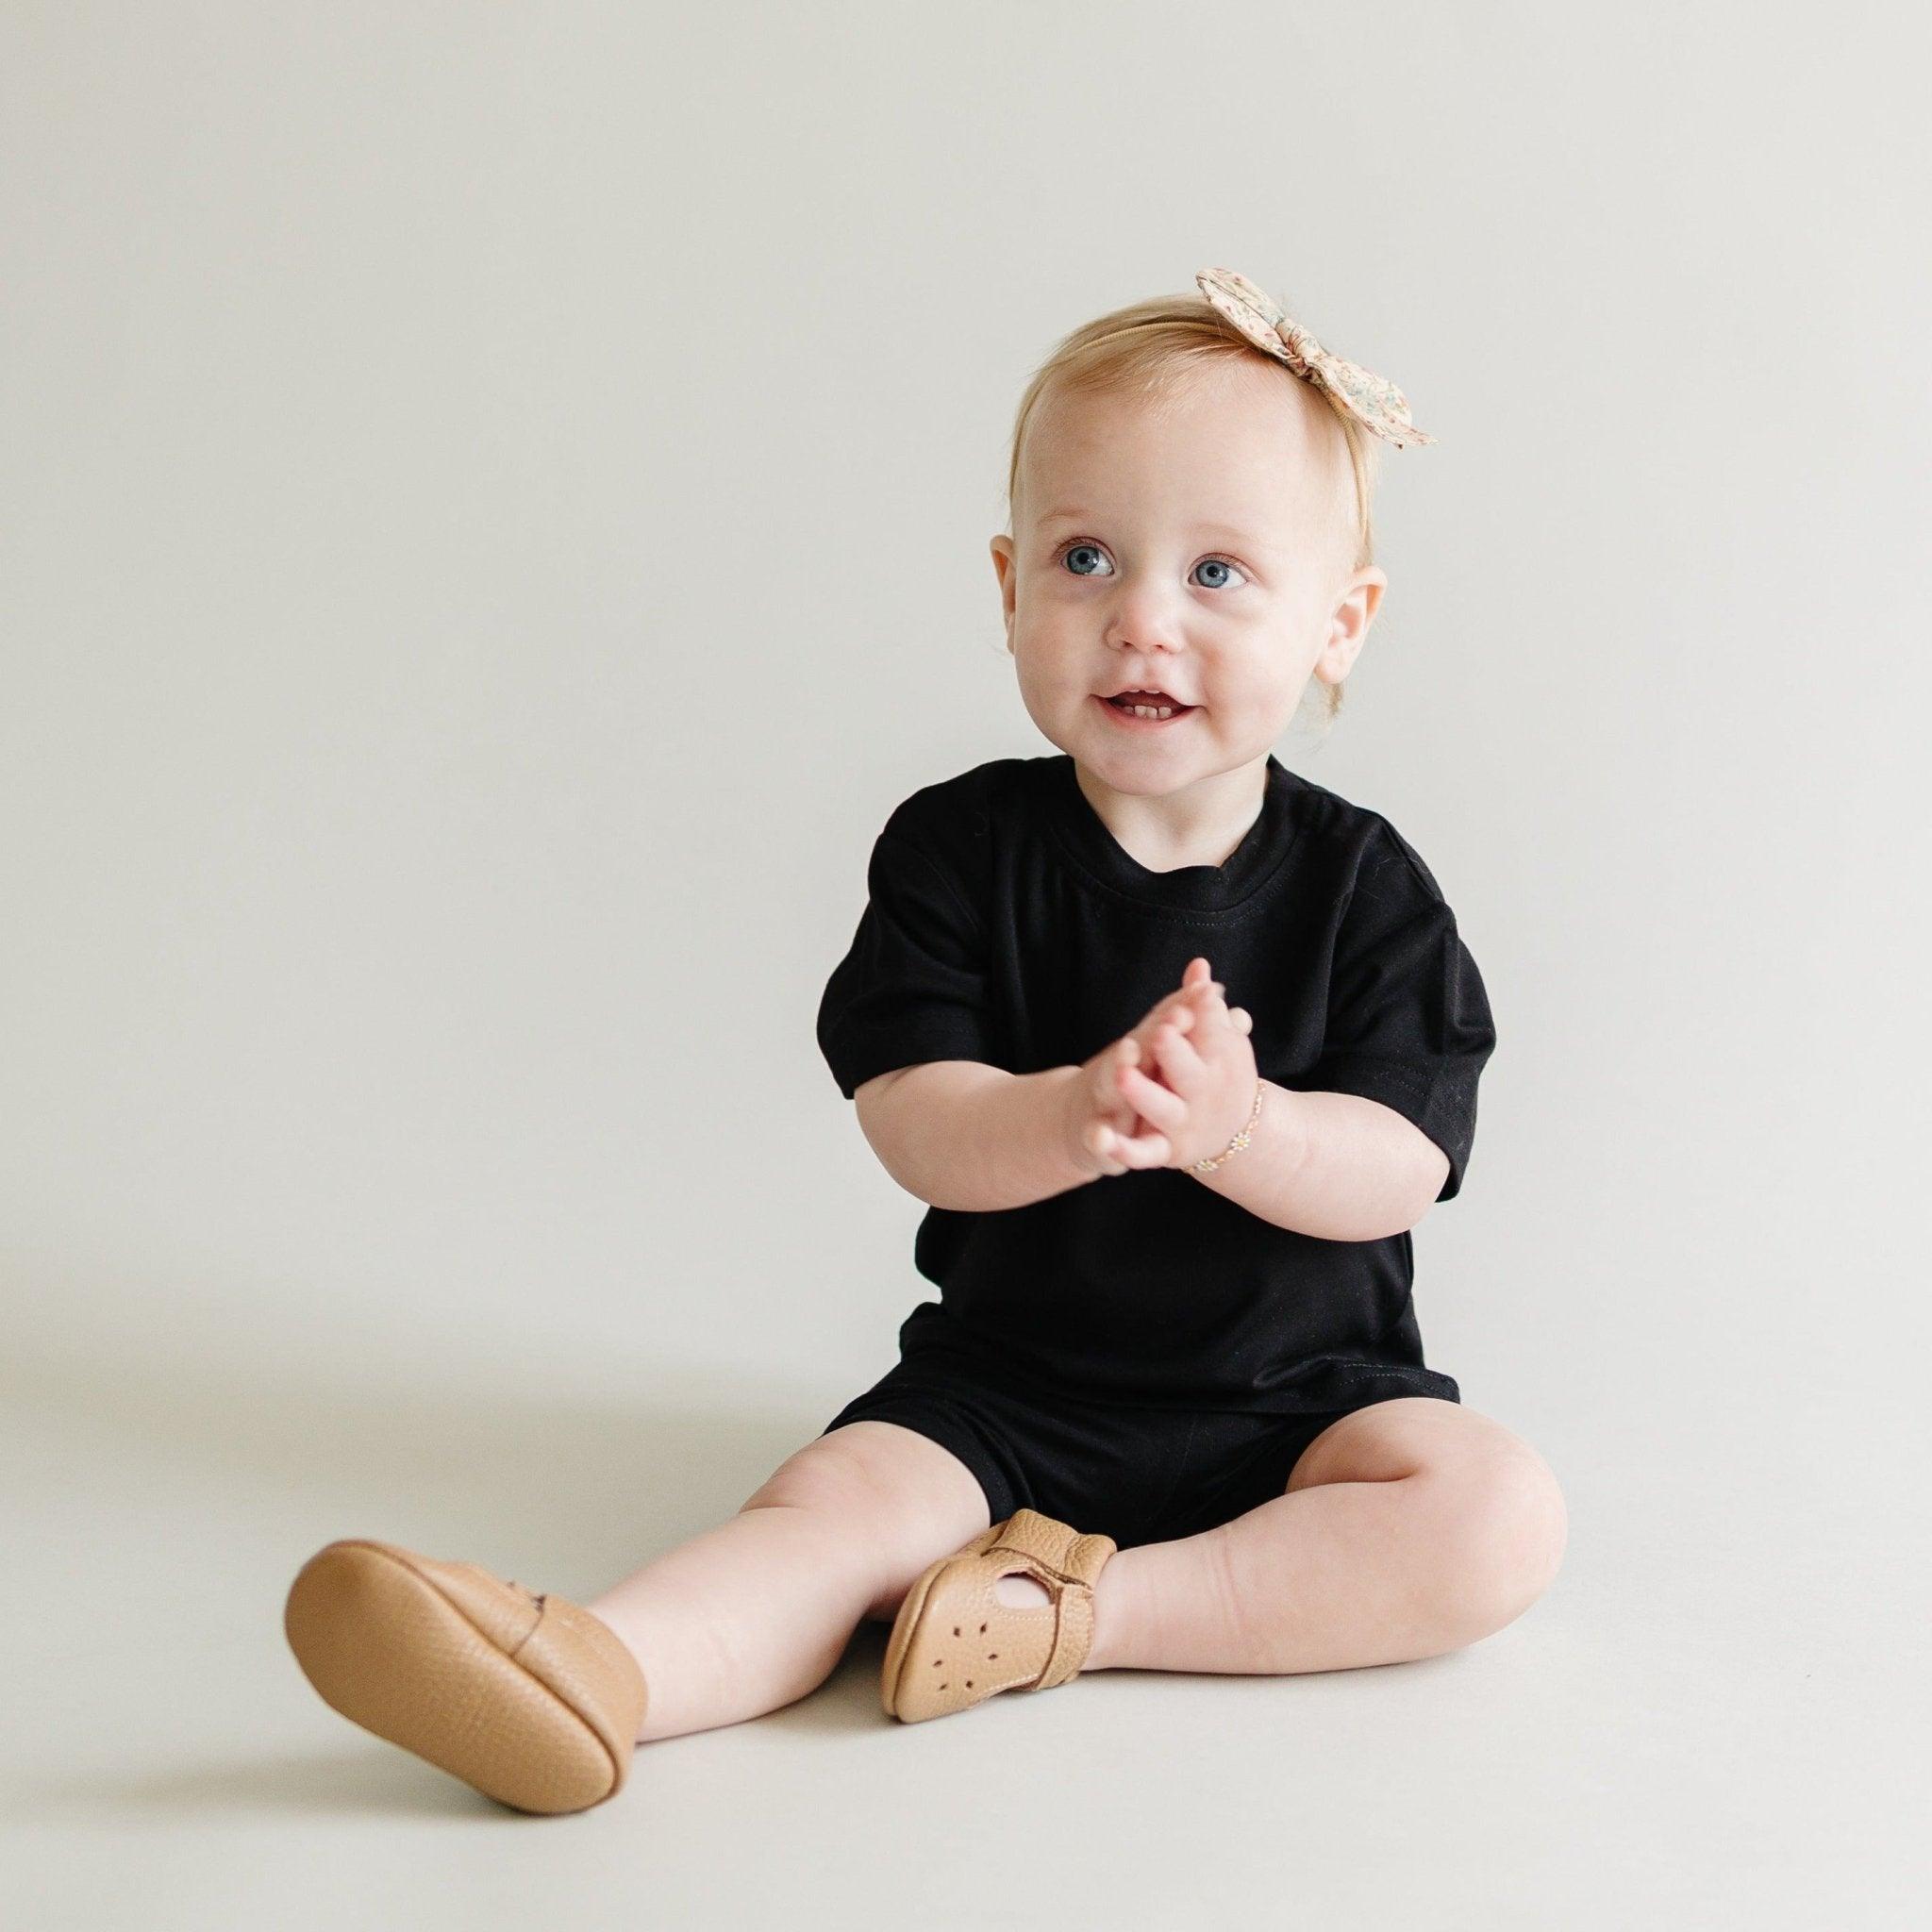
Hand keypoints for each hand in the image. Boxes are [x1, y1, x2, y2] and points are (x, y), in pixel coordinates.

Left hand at [1110, 956, 1257, 1171]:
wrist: (1236, 1132)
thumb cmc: (1217, 1072)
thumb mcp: (1215, 1038)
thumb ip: (1201, 1003)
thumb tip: (1198, 964)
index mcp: (1219, 1061)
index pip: (1212, 1032)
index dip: (1204, 1013)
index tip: (1199, 991)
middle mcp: (1202, 1093)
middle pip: (1189, 1072)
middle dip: (1175, 1052)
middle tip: (1162, 1031)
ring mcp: (1182, 1122)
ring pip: (1163, 1109)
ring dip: (1144, 1093)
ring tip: (1123, 1076)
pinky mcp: (1164, 1150)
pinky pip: (1142, 1152)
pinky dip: (1122, 1148)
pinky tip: (1102, 1137)